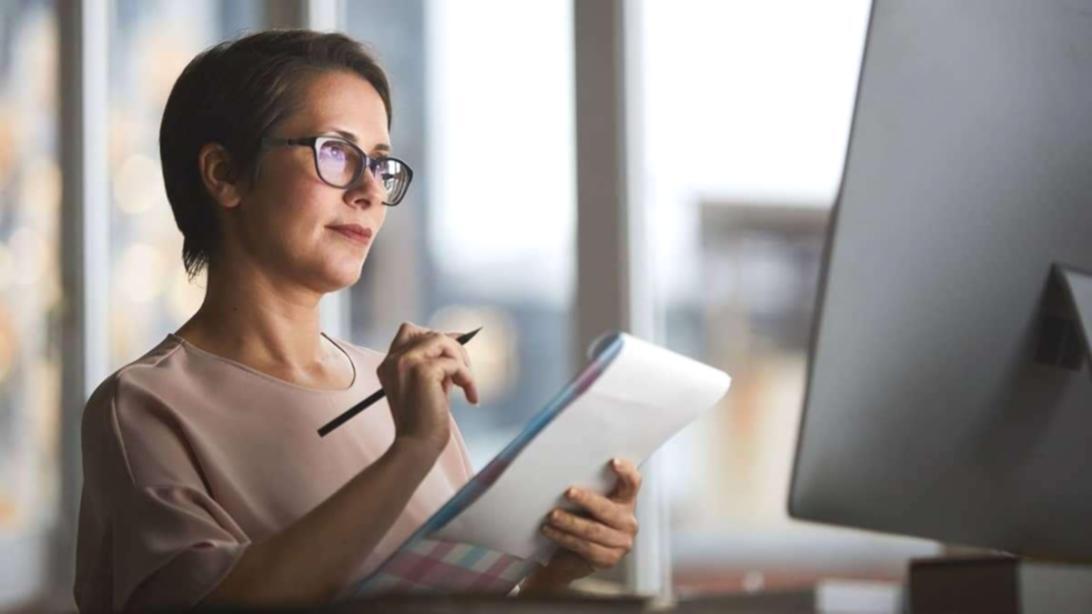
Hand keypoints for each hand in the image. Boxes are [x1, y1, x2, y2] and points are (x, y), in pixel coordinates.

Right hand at [376, 322, 477, 454]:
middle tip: (466, 373)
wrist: (417, 446)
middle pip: (431, 334)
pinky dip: (468, 379)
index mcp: (389, 364)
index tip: (456, 348)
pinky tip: (470, 397)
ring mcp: (406, 362)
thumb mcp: (426, 386)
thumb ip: (434, 364)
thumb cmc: (423, 422)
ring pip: (443, 341)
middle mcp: (393, 360)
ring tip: (467, 385)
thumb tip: (456, 343)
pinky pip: (454, 364)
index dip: (435, 336)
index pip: (409, 331)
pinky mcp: (422, 371)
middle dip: (454, 349)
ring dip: (461, 361)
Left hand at [521, 458, 641, 593]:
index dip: (626, 472)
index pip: (632, 483)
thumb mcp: (588, 503)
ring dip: (569, 522)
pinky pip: (585, 547)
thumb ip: (588, 488)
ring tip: (552, 515)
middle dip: (587, 500)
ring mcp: (622, 543)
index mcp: (626, 501)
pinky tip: (550, 531)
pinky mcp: (609, 559)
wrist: (575, 556)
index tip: (613, 462)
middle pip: (608, 509)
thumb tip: (567, 471)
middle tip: (568, 492)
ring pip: (593, 530)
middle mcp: (628, 521)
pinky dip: (564, 538)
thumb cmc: (582, 520)